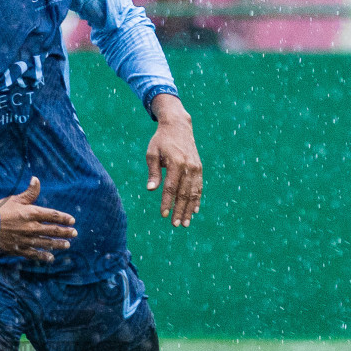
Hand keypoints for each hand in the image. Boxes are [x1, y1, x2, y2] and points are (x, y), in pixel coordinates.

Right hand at [0, 177, 76, 263]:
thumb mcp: (14, 199)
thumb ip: (29, 192)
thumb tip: (36, 179)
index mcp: (31, 213)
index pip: (52, 215)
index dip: (64, 218)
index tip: (72, 220)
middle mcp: (31, 227)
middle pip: (53, 230)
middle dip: (65, 232)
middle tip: (74, 233)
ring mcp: (26, 239)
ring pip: (46, 243)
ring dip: (58, 244)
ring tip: (67, 245)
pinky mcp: (19, 249)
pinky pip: (34, 254)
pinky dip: (43, 256)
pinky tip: (51, 258)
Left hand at [146, 94, 202, 226]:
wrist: (178, 126)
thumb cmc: (161, 141)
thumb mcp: (152, 153)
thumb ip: (153, 172)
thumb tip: (151, 189)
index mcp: (176, 163)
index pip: (170, 188)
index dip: (167, 202)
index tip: (164, 215)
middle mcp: (188, 166)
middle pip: (183, 193)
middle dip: (179, 210)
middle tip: (175, 224)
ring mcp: (196, 168)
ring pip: (193, 192)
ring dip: (189, 209)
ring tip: (185, 223)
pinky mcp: (199, 168)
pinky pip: (199, 187)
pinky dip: (197, 199)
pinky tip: (195, 211)